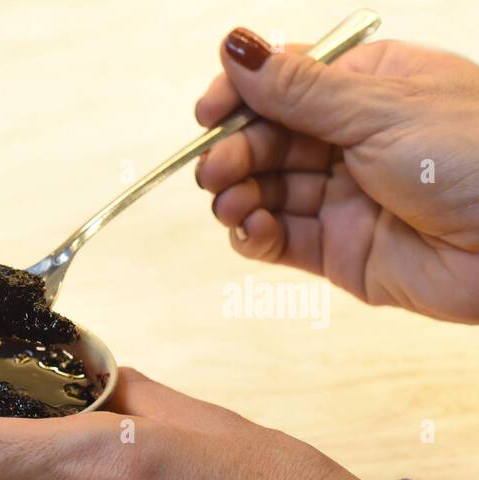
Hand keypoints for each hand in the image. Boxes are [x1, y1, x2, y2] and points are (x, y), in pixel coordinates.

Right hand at [195, 30, 478, 322]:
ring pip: (266, 192)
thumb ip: (298, 88)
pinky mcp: (341, 251)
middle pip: (266, 140)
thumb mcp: (379, 107)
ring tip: (232, 203)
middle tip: (217, 168)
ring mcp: (345, 197)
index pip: (284, 84)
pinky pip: (280, 242)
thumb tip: (236, 47)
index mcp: (369, 88)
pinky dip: (255, 237)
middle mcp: (353, 140)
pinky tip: (251, 230)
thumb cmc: (476, 155)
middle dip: (233, 152)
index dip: (241, 97)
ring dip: (237, 196)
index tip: (208, 114)